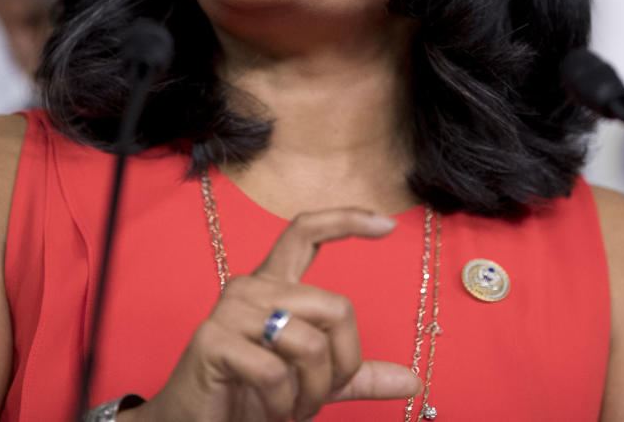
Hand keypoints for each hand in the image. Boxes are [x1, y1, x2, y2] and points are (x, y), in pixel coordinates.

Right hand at [130, 208, 421, 421]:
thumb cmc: (251, 397)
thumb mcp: (311, 383)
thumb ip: (354, 377)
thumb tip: (410, 381)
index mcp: (274, 286)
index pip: (306, 232)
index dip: (346, 220)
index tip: (386, 224)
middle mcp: (252, 287)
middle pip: (335, 306)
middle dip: (341, 364)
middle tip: (319, 398)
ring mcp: (230, 310)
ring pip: (310, 342)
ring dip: (312, 391)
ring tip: (291, 408)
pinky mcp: (213, 340)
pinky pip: (276, 370)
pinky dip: (284, 402)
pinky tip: (269, 409)